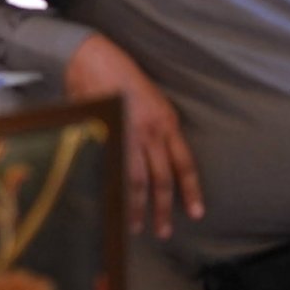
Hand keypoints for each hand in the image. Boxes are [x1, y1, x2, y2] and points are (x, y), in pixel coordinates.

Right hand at [64, 33, 203, 238]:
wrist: (93, 58)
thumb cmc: (122, 76)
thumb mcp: (154, 101)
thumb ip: (158, 129)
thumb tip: (157, 157)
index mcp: (167, 123)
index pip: (185, 165)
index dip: (190, 191)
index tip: (196, 213)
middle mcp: (151, 132)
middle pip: (161, 179)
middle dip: (162, 209)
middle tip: (162, 231)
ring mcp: (126, 134)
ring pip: (136, 179)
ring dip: (136, 206)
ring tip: (135, 226)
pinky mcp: (103, 134)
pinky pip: (111, 168)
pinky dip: (113, 188)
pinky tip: (111, 202)